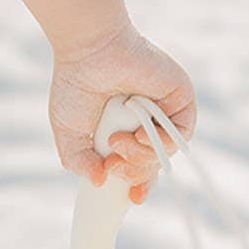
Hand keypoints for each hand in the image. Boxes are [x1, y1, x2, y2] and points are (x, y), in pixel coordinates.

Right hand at [48, 20, 197, 202]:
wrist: (90, 50)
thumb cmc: (75, 83)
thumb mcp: (68, 130)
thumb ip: (77, 160)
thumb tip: (97, 181)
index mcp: (121, 130)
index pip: (136, 165)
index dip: (137, 183)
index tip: (133, 198)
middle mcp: (145, 123)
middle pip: (153, 164)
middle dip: (136, 175)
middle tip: (114, 168)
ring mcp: (163, 113)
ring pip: (166, 153)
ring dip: (143, 157)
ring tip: (118, 142)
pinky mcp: (180, 100)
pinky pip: (181, 134)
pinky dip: (162, 141)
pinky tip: (142, 134)